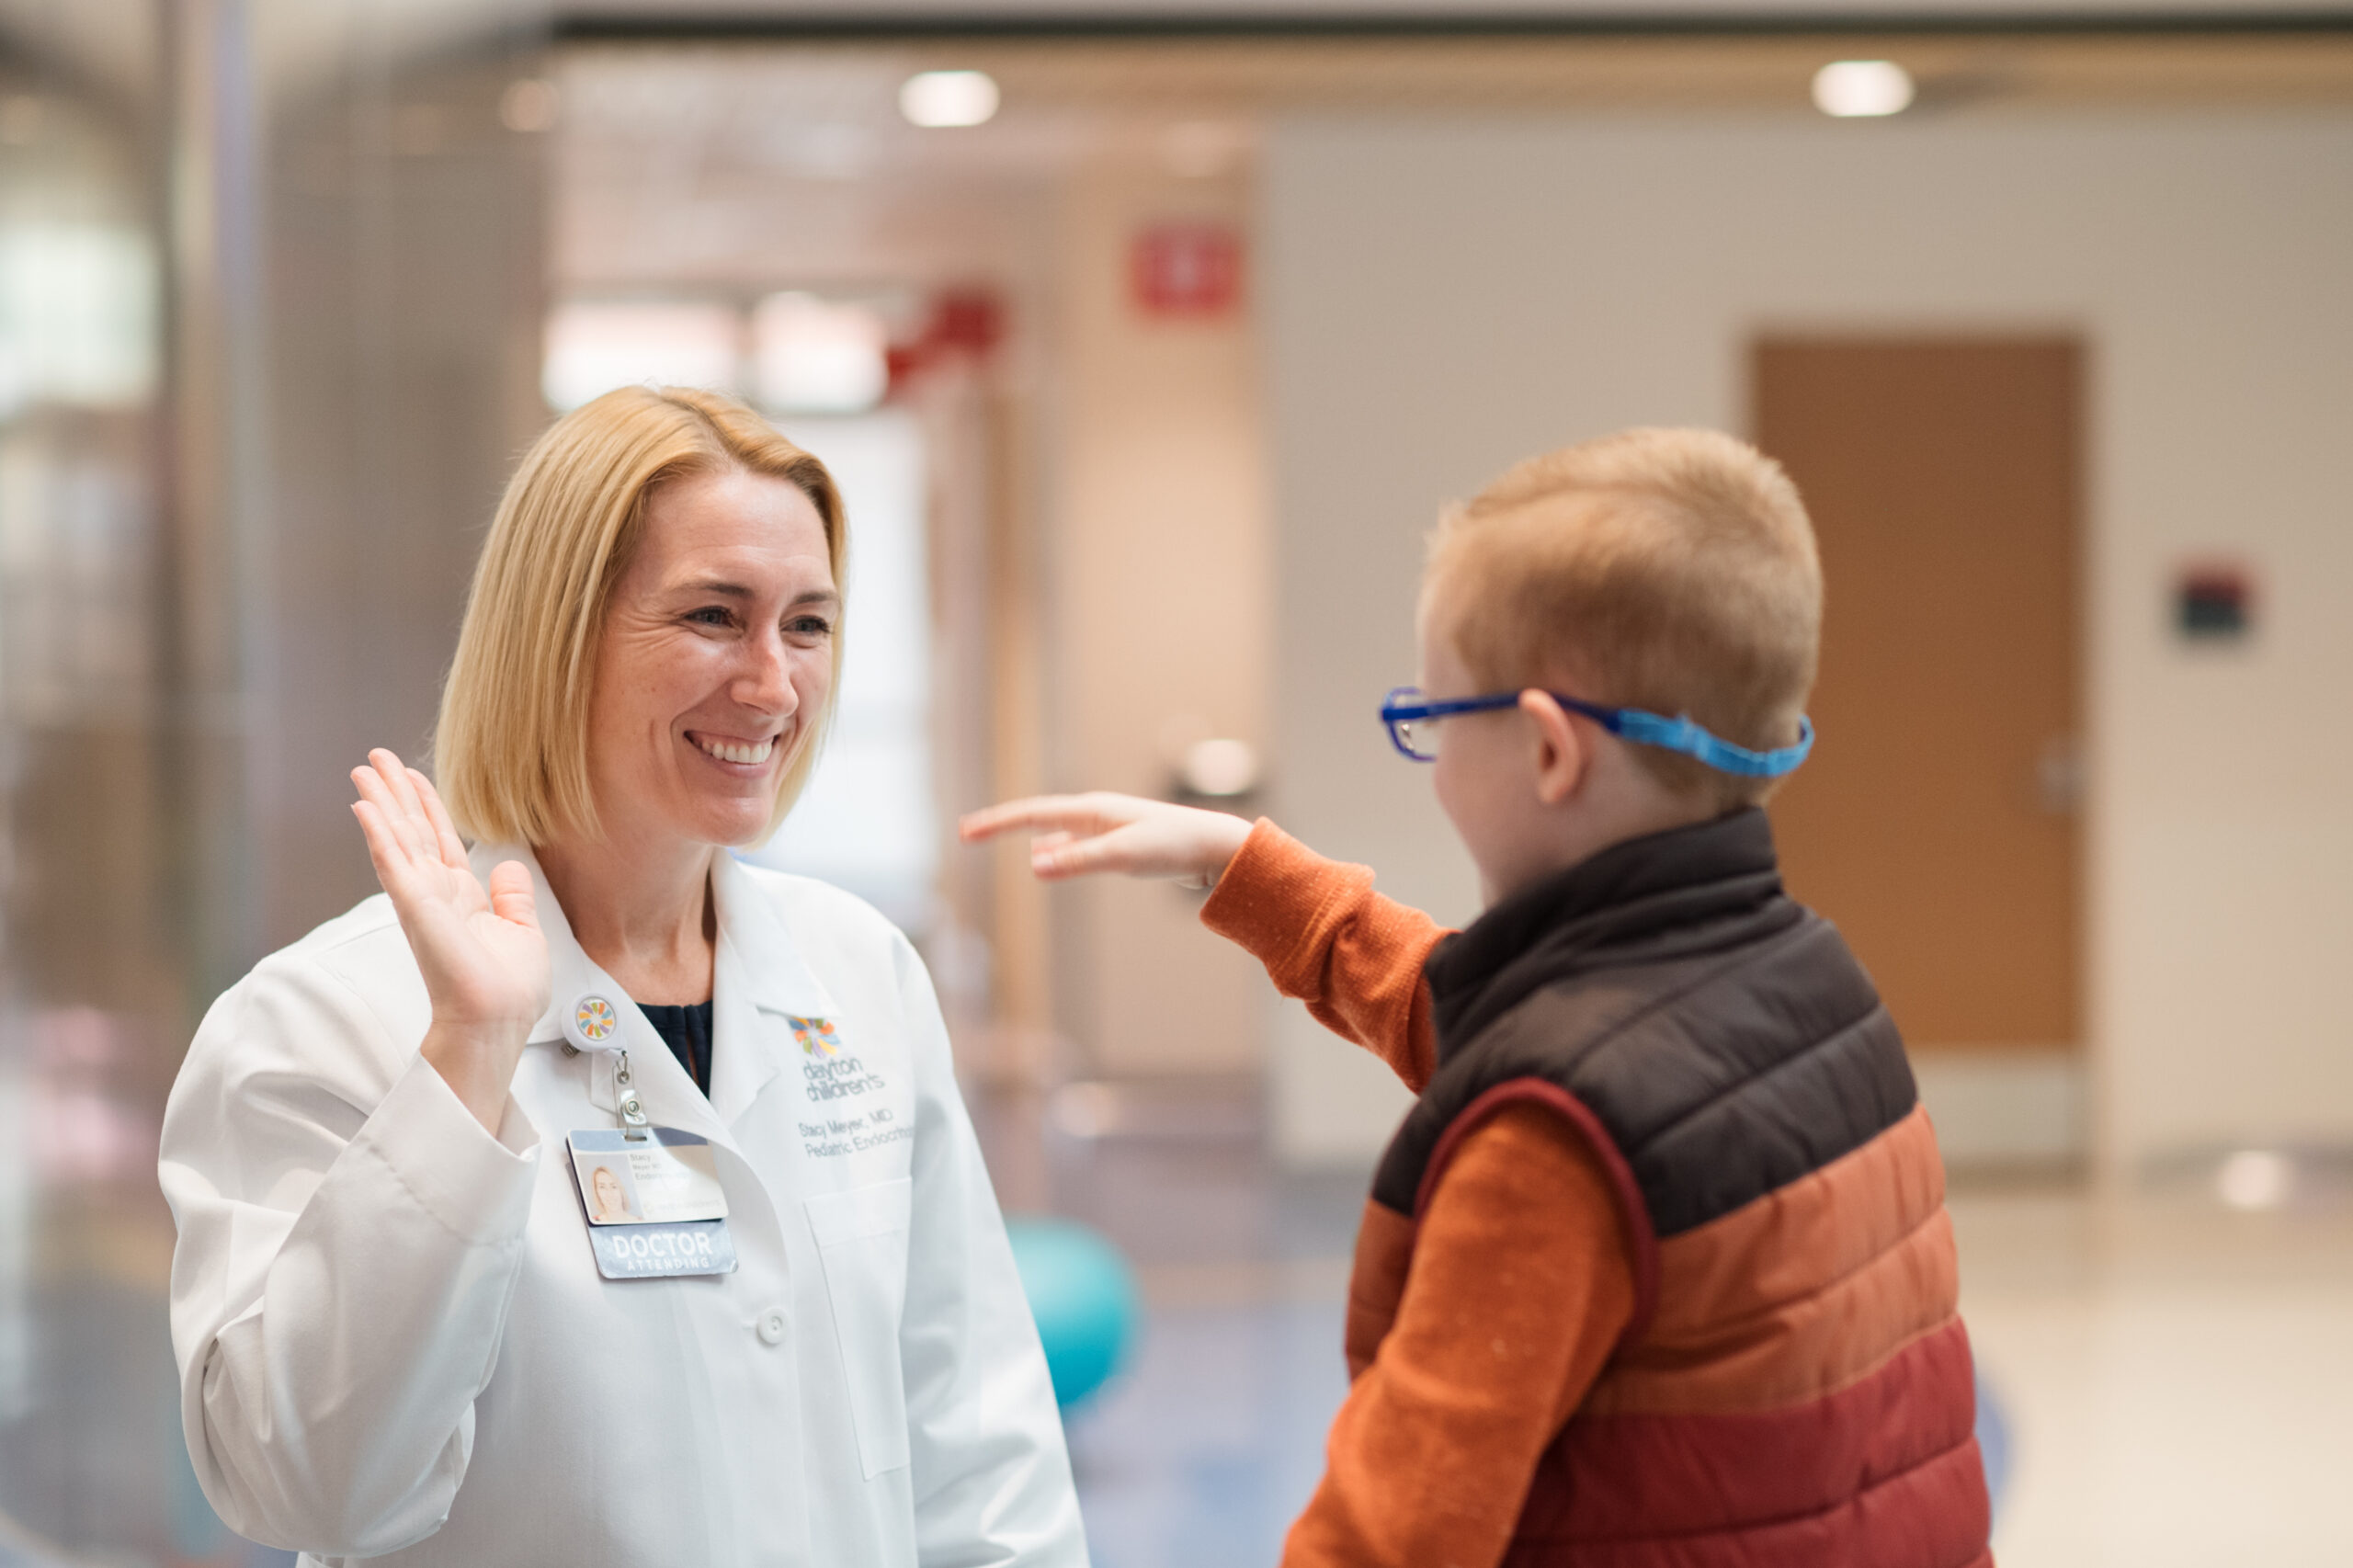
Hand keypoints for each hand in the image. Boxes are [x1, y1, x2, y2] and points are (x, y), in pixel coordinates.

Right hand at [350, 749, 548, 1131]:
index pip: (440, 840)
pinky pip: (392, 862)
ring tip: (363, 768)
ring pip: (396, 838)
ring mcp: (421, 899)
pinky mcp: (415, 907)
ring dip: (379, 802)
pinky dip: (378, 832)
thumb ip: (513, 898)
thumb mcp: (523, 932)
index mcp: (462, 898)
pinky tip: (365, 806)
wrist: (499, 1020)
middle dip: (395, 793)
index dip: (426, 806)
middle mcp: (436, 894)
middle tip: (375, 757)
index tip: (412, 775)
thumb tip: (508, 865)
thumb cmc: (510, 989)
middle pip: (411, 831)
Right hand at [959, 793, 1254, 888]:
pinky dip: (1053, 849)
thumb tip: (1034, 866)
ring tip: (998, 837)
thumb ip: (1079, 861)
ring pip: (1055, 830)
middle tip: (969, 834)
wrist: (1215, 847)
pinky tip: (1050, 859)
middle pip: (1037, 817)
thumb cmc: (1173, 847)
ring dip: (1025, 835)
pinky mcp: (1120, 841)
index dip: (996, 824)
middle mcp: (1096, 813)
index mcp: (1091, 810)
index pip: (1031, 814)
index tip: (965, 832)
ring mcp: (1107, 826)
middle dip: (1002, 825)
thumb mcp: (1123, 856)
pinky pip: (1073, 842)